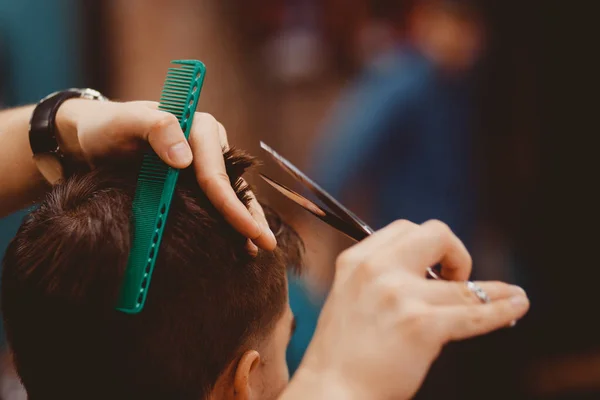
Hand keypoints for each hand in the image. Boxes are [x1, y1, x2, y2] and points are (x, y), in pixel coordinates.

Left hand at [56, 99, 275, 251]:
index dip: (232, 205)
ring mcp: (204, 163)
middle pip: (233, 186)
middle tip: (266, 245)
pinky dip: (228, 220)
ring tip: (260, 249)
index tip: (248, 230)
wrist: (94, 138)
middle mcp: (209, 145)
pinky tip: (238, 241)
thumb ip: (156, 128)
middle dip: (250, 216)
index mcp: (199, 128)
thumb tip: (185, 159)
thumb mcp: (124, 122)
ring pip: (232, 195)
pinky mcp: (195, 180)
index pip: (217, 174)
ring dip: (246, 221)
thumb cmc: (108, 127)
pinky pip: (217, 200)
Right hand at [288, 220, 528, 399]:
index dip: (428, 245)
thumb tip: (430, 272)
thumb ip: (380, 276)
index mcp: (356, 259)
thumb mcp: (351, 296)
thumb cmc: (343, 352)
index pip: (405, 228)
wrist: (331, 391)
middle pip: (436, 234)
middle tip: (458, 279)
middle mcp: (377, 269)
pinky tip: (517, 305)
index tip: (436, 267)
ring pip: (463, 284)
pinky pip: (474, 312)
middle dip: (456, 253)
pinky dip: (502, 309)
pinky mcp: (422, 326)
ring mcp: (400, 295)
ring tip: (513, 295)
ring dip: (492, 290)